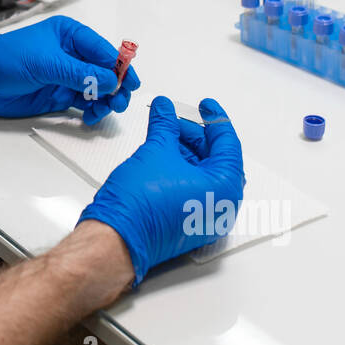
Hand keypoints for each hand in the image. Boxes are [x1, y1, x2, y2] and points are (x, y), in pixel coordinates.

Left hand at [0, 16, 140, 122]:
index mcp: (69, 35)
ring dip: (106, 100)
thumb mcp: (46, 63)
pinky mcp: (59, 95)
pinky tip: (91, 116)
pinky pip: (84, 103)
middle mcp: (71, 54)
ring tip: (105, 110)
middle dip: (115, 85)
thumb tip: (110, 81)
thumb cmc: (6, 60)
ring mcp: (66, 76)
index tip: (129, 82)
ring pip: (97, 89)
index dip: (118, 66)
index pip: (102, 50)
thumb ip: (79, 73)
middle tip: (119, 101)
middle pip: (104, 71)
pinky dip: (92, 110)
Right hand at [78, 97, 244, 287]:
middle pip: (216, 160)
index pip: (227, 144)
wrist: (116, 239)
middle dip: (195, 136)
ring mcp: (205, 218)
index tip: (206, 105)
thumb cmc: (140, 204)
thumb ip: (166, 125)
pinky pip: (193, 189)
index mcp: (225, 188)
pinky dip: (181, 169)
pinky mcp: (188, 224)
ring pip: (202, 174)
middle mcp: (221, 206)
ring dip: (186, 152)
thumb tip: (165, 108)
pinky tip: (163, 155)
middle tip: (176, 119)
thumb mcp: (156, 151)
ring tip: (165, 134)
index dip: (215, 119)